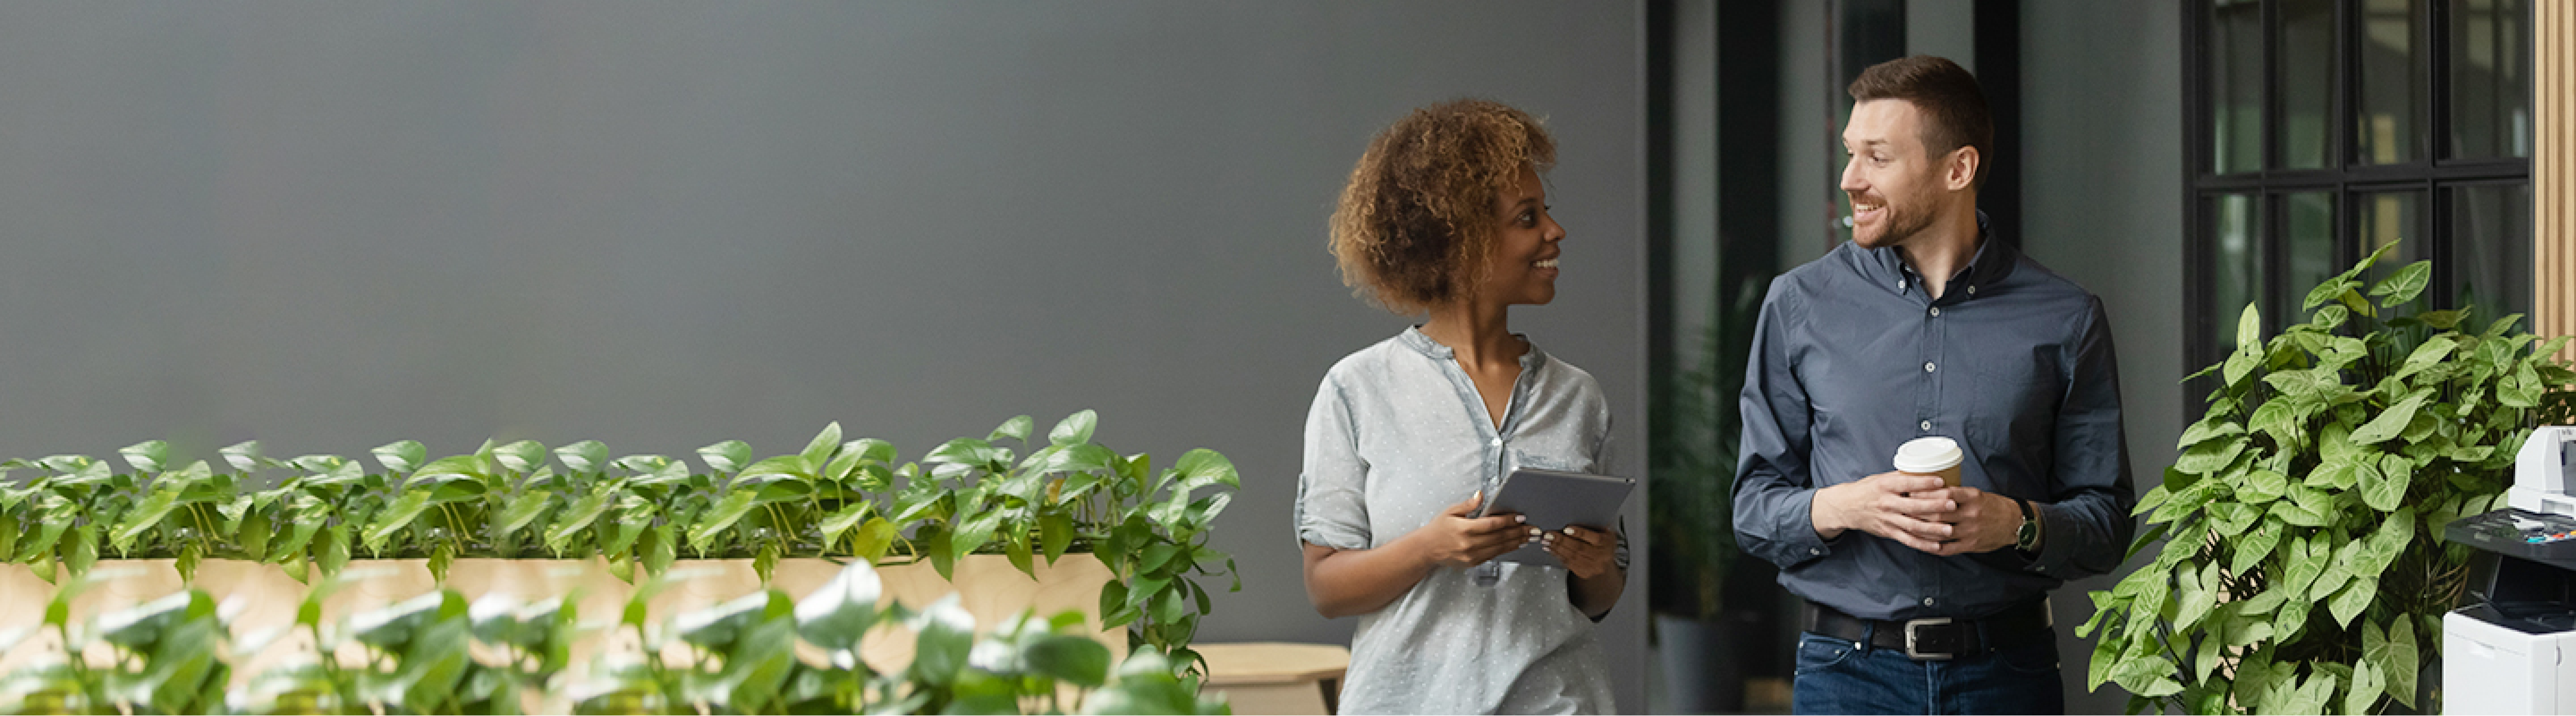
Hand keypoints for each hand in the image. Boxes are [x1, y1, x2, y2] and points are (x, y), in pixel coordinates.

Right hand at [1411, 491, 1535, 569]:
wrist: (1427, 549)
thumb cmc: (1438, 528)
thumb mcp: (1451, 511)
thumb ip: (1468, 504)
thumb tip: (1481, 495)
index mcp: (1464, 529)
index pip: (1492, 524)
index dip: (1508, 521)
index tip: (1520, 517)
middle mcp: (1469, 544)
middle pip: (1499, 537)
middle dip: (1518, 532)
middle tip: (1533, 529)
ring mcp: (1472, 555)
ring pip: (1499, 548)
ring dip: (1516, 542)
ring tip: (1528, 537)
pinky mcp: (1473, 562)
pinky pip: (1493, 555)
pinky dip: (1506, 549)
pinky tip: (1515, 544)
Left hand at [1542, 525, 1616, 579]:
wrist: (1605, 564)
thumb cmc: (1602, 543)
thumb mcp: (1603, 532)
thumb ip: (1593, 526)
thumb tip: (1576, 517)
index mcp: (1606, 543)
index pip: (1594, 538)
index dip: (1580, 533)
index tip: (1567, 528)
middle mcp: (1601, 556)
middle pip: (1579, 548)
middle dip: (1561, 540)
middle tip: (1549, 534)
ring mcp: (1592, 567)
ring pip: (1571, 556)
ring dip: (1556, 548)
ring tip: (1546, 540)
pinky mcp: (1583, 572)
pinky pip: (1568, 563)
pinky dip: (1557, 555)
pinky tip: (1550, 549)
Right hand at [1811, 471, 1955, 550]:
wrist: (1846, 507)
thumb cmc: (1867, 490)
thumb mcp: (1881, 478)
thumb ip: (1902, 477)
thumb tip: (1927, 471)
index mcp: (1885, 486)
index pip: (1907, 483)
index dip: (1924, 483)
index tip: (1941, 481)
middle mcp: (1887, 503)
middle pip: (1913, 506)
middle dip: (1934, 506)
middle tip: (1952, 505)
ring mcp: (1888, 519)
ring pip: (1913, 526)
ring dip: (1932, 529)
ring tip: (1949, 529)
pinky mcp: (1888, 532)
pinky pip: (1908, 540)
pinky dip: (1923, 544)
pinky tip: (1937, 546)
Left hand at [1915, 487, 2023, 555]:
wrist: (2013, 523)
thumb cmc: (1990, 506)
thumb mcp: (1976, 494)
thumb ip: (1955, 494)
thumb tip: (1927, 488)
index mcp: (1972, 497)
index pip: (1944, 493)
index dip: (1925, 492)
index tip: (1910, 490)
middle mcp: (1971, 513)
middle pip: (1938, 512)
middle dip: (1918, 511)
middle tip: (1903, 507)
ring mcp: (1970, 531)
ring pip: (1940, 530)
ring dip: (1921, 529)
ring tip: (1906, 524)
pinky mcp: (1970, 545)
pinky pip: (1947, 548)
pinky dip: (1932, 546)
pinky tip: (1920, 542)